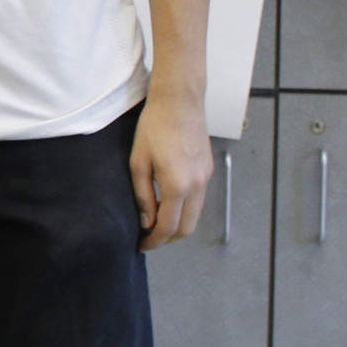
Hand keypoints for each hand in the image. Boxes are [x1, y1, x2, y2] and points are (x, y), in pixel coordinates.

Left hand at [130, 80, 212, 249]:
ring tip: (157, 222)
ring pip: (196, 215)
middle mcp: (197, 185)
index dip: (154, 241)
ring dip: (179, 224)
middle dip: (168, 238)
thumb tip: (147, 221)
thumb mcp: (138, 161)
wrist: (180, 101)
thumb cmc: (154, 126)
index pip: (168, 227)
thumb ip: (142, 195)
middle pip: (187, 228)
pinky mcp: (208, 169)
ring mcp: (206, 178)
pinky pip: (199, 199)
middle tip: (149, 238)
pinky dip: (186, 209)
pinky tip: (169, 203)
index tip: (142, 245)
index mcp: (177, 185)